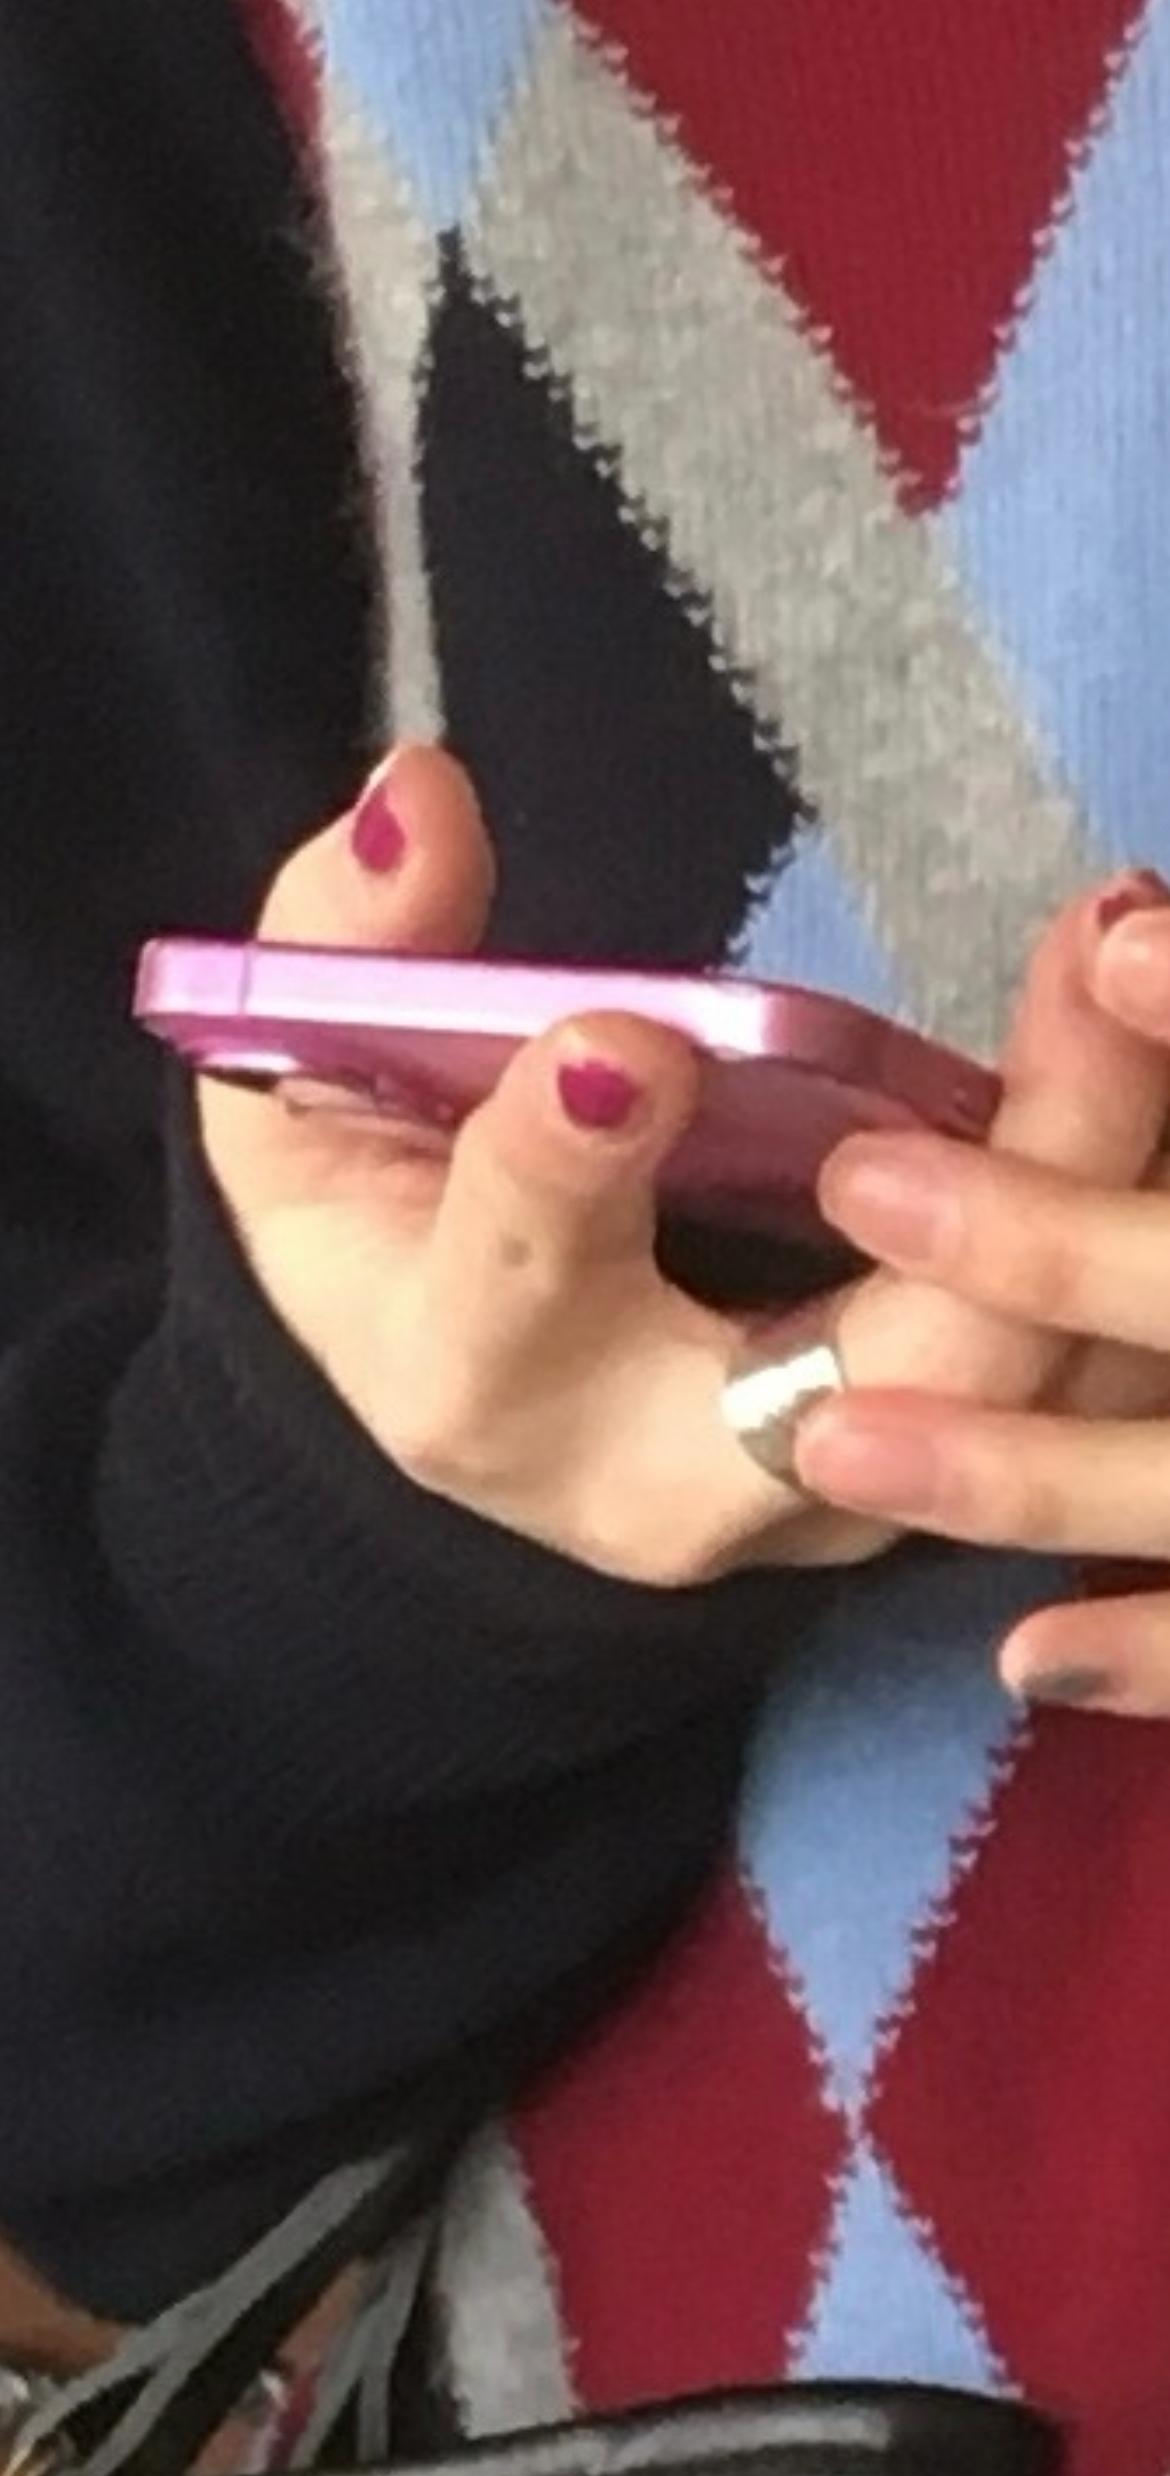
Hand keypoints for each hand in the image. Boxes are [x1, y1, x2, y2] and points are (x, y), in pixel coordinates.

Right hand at [200, 749, 1163, 1589]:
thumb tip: (425, 799)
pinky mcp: (944, 1465)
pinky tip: (1148, 1019)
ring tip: (1144, 964)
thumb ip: (347, 948)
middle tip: (1091, 961)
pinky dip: (1124, 1190)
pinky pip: (1071, 1352)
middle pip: (867, 1369)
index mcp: (480, 1382)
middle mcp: (682, 1480)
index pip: (518, 1286)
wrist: (491, 1415)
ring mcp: (844, 1492)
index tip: (622, 1046)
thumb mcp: (300, 1106)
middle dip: (996, 1181)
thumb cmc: (388, 1246)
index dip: (561, 1171)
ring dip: (1109, 1167)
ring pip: (1019, 1375)